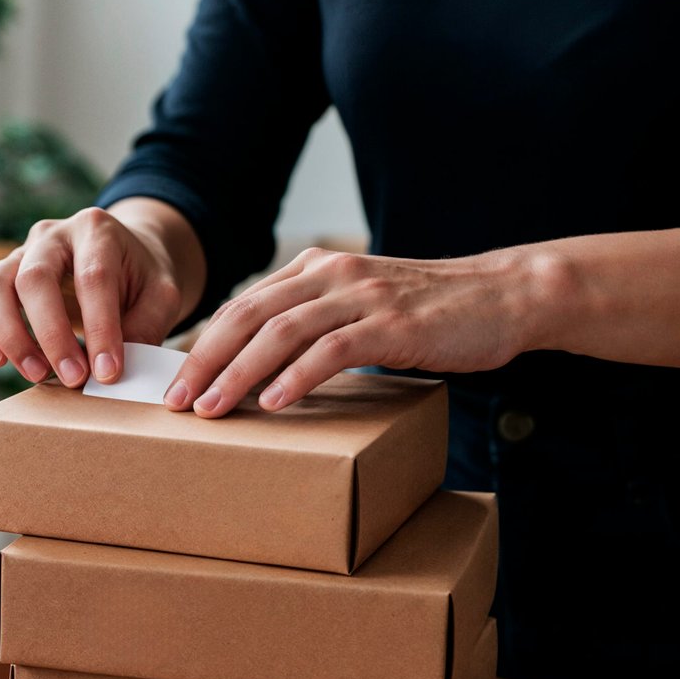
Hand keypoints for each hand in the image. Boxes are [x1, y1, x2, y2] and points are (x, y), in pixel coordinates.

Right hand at [0, 203, 196, 386]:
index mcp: (95, 229)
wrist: (122, 258)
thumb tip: (116, 372)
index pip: (93, 277)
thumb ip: (145, 328)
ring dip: (10, 336)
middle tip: (72, 379)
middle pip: (33, 277)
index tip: (107, 373)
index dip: (100, 327)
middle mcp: (49, 236)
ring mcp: (17, 255)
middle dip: (51, 334)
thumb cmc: (141, 279)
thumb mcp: (162, 295)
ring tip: (36, 374)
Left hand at [167, 246, 541, 415]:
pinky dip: (297, 376)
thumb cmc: (427, 312)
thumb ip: (313, 324)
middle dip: (205, 360)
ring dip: (239, 373)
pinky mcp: (393, 325)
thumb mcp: (359, 306)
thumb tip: (259, 369)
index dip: (202, 345)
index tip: (175, 383)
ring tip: (212, 409)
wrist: (503, 296)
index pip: (242, 306)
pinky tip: (274, 403)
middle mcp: (330, 275)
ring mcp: (362, 297)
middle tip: (177, 402)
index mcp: (315, 269)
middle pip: (247, 316)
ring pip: (280, 332)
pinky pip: (332, 349)